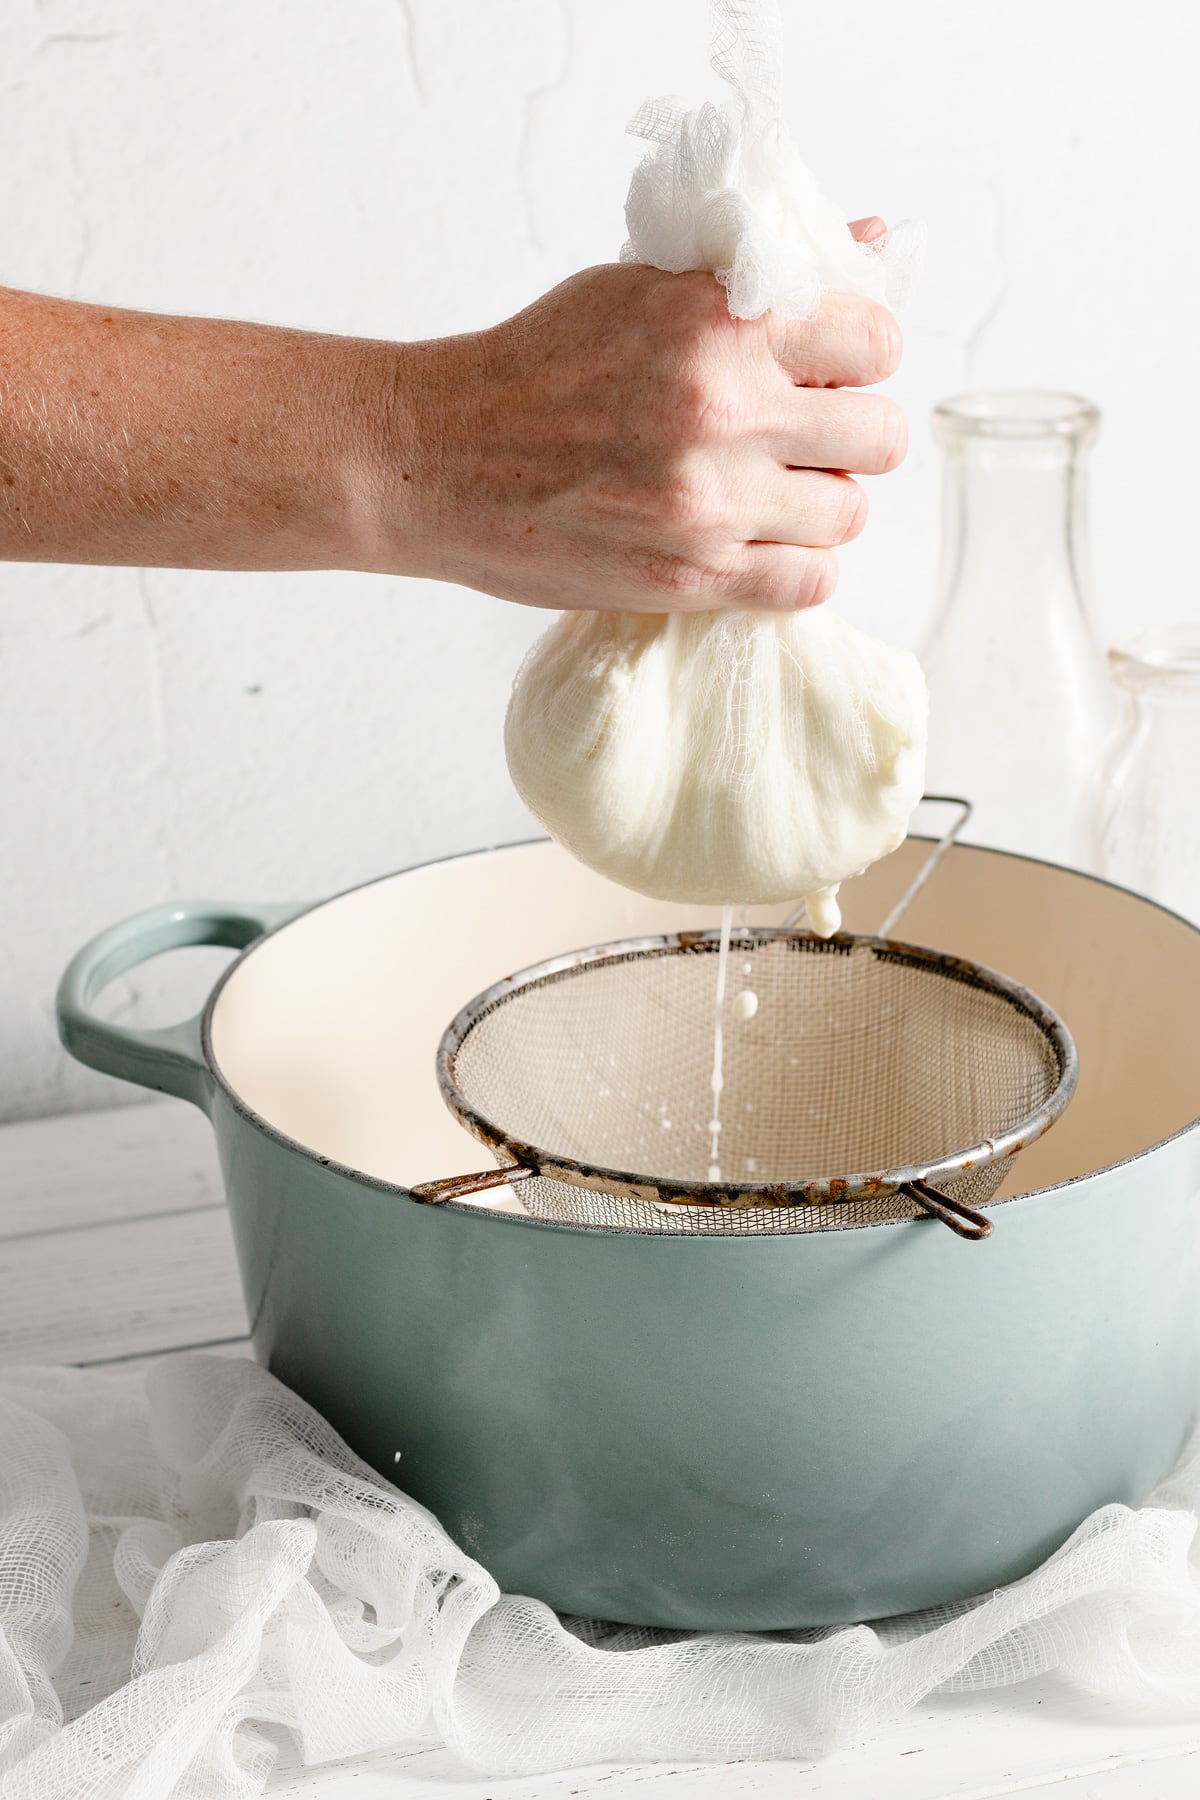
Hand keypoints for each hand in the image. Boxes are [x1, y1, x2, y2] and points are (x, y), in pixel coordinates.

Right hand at [377, 218, 904, 612]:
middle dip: (850, 435)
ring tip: (768, 493)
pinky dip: (796, 567)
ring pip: (850, 515)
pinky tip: (754, 543)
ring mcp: (710, 504)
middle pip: (880, 437)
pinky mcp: (690, 578)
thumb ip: (760, 274)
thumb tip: (874, 241)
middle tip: (801, 437)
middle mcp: (724, 411)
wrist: (437, 458)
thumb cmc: (536, 367)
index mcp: (718, 322)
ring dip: (821, 505)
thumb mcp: (644, 286)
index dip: (860, 357)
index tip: (826, 370)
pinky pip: (811, 583)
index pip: (875, 341)